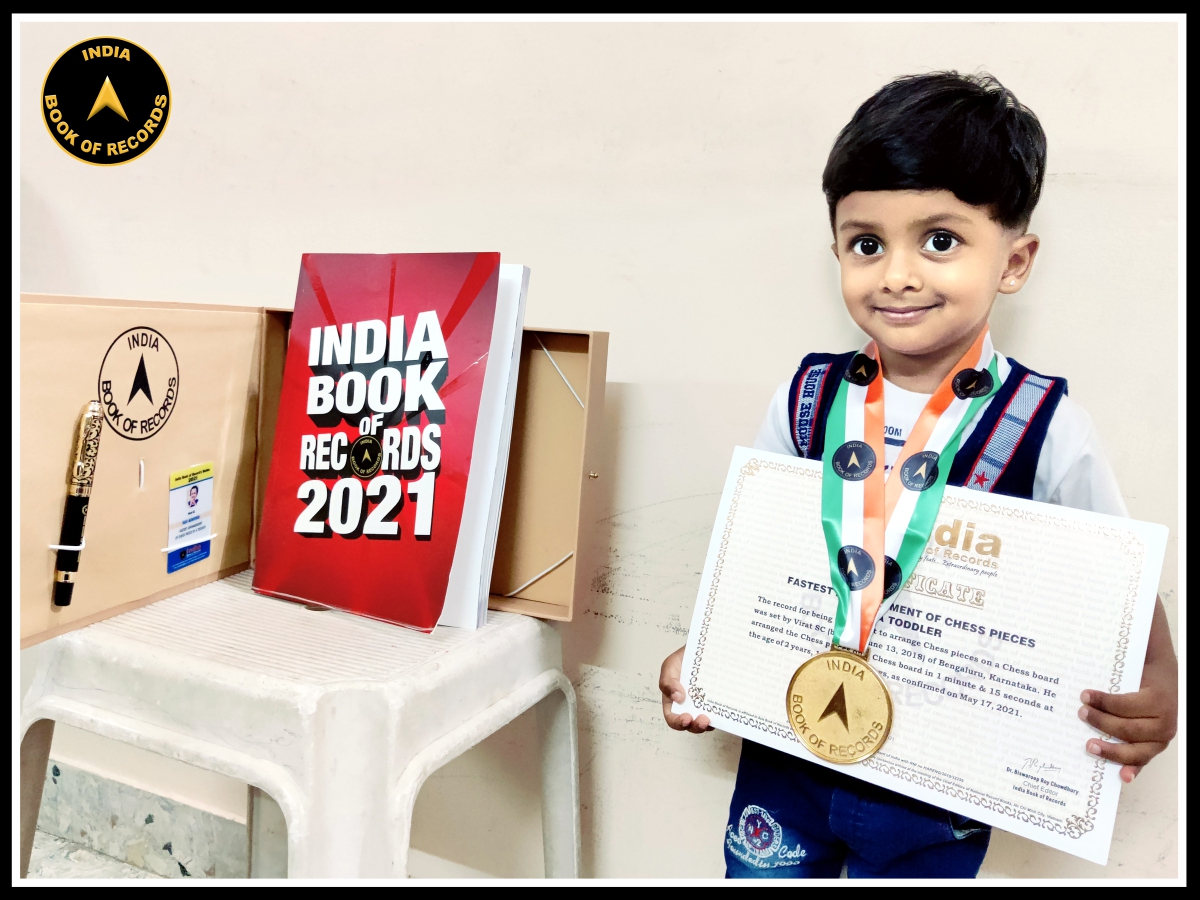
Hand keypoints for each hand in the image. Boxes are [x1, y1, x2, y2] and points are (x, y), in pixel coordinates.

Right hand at [660, 646, 712, 733]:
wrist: (702, 649)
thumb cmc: (683, 658)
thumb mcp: (670, 666)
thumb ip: (668, 682)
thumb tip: (677, 698)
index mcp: (673, 701)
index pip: (672, 718)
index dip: (678, 722)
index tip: (686, 718)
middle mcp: (688, 706)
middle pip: (690, 724)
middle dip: (696, 726)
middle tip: (703, 720)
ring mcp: (703, 705)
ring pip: (705, 722)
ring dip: (708, 724)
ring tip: (711, 718)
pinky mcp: (716, 702)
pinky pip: (718, 712)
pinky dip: (720, 714)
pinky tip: (722, 710)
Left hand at [1079, 597, 1176, 782]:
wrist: (1162, 669)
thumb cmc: (1141, 655)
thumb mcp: (1135, 642)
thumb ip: (1132, 625)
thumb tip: (1132, 597)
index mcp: (1161, 692)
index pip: (1132, 704)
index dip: (1107, 702)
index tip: (1083, 694)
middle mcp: (1167, 716)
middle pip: (1132, 729)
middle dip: (1104, 723)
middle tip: (1080, 712)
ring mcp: (1162, 733)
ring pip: (1138, 749)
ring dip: (1113, 750)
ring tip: (1088, 744)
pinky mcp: (1153, 744)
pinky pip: (1144, 760)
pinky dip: (1133, 769)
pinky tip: (1121, 777)